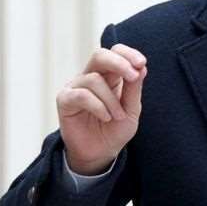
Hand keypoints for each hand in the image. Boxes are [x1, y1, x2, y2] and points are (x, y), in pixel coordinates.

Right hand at [56, 44, 146, 174]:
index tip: (141, 63)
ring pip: (94, 79)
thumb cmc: (116, 129)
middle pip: (99, 55)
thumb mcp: (132, 110)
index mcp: (110, 75)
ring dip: (111, 99)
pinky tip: (106, 117)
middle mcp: (91, 76)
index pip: (115, 52)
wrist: (100, 153)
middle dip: (118, 63)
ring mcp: (76, 87)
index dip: (128, 54)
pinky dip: (98, 106)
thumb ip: (134, 89)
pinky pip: (81, 95)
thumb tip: (141, 67)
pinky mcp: (65, 100)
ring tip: (117, 116)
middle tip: (133, 76)